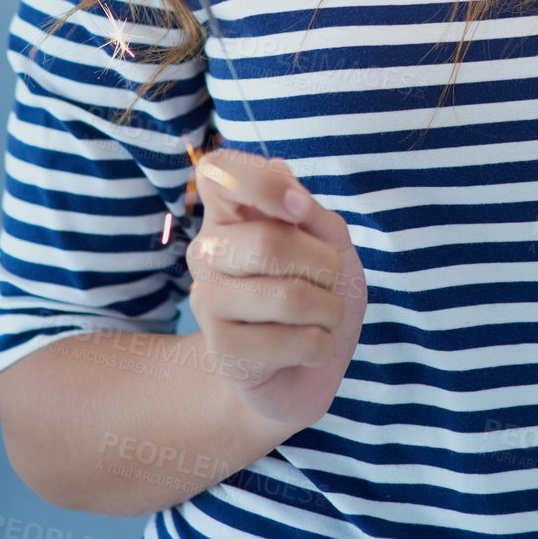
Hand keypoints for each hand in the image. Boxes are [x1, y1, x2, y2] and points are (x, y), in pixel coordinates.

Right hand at [187, 148, 366, 434]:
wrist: (308, 367)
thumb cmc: (318, 290)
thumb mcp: (331, 241)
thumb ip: (310, 211)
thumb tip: (284, 179)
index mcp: (230, 213)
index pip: (217, 171)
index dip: (261, 182)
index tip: (299, 208)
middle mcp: (207, 251)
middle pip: (269, 242)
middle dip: (325, 264)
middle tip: (329, 280)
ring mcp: (207, 301)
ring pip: (288, 296)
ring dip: (329, 309)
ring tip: (322, 316)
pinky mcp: (221, 350)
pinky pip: (291, 341)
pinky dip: (320, 345)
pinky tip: (307, 348)